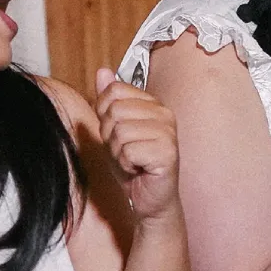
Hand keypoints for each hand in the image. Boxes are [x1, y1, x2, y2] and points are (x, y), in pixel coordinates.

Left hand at [92, 66, 180, 220]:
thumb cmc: (132, 165)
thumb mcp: (113, 129)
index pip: (113, 91)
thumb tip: (102, 71)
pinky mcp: (168, 153)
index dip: (104, 114)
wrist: (148, 199)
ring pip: (120, 131)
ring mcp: (168, 132)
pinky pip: (128, 150)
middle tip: (125, 151)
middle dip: (110, 136)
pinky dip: (127, 164)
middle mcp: (164, 113)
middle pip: (114, 110)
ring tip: (133, 161)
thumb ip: (108, 101)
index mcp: (153, 103)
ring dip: (118, 152)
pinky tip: (139, 169)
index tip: (117, 133)